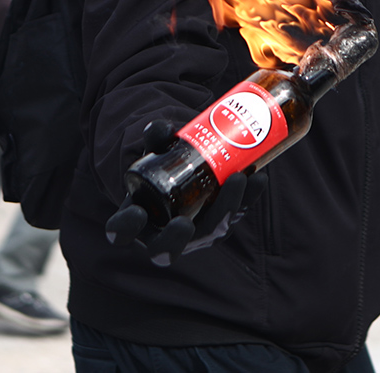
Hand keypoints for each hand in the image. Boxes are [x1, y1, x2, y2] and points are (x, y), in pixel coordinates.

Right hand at [105, 119, 268, 266]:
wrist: (181, 169)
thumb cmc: (160, 161)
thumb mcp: (154, 147)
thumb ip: (155, 137)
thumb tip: (160, 129)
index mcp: (134, 218)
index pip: (120, 231)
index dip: (125, 228)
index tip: (137, 212)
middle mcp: (162, 235)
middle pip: (166, 250)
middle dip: (176, 240)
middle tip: (184, 223)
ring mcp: (194, 234)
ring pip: (210, 232)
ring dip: (226, 209)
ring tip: (239, 179)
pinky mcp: (219, 224)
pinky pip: (233, 217)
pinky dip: (247, 198)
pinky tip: (259, 177)